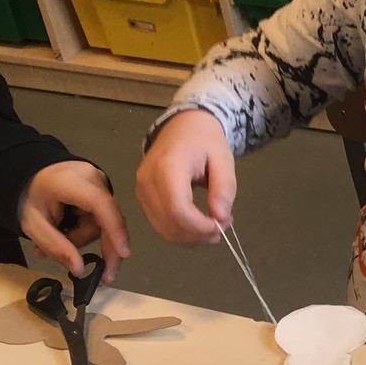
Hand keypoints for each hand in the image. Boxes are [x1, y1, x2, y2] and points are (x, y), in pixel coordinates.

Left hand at [18, 161, 130, 280]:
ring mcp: (101, 184)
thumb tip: (79, 269)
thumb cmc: (29, 196)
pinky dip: (88, 231)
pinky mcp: (104, 191)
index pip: (100, 205)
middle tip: (104, 276)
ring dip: (84, 238)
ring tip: (61, 239)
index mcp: (70, 181)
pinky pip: (103, 219)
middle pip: (105, 220)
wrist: (30, 176)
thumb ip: (55, 247)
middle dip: (102, 247)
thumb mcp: (33, 225)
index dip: (114, 229)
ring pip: (104, 223)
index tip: (123, 253)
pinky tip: (71, 232)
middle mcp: (93, 179)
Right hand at [135, 109, 235, 244]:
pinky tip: (197, 225)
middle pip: (169, 224)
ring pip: (162, 229)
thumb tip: (221, 218)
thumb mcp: (223, 160)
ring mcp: (141, 190)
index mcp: (168, 167)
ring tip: (212, 226)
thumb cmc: (205, 141)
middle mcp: (147, 180)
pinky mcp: (142, 197)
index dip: (200, 227)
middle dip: (198, 235)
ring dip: (190, 238)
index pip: (178, 210)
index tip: (221, 226)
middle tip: (221, 228)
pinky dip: (180, 232)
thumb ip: (224, 189)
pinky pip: (159, 224)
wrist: (183, 126)